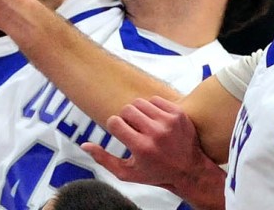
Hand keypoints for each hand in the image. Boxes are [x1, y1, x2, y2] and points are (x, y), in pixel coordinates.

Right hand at [82, 97, 225, 208]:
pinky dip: (151, 108)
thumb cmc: (157, 173)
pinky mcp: (177, 113)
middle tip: (132, 129)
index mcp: (142, 148)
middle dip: (126, 118)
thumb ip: (104, 159)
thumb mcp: (128, 173)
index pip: (115, 122)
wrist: (190, 170)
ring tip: (143, 124)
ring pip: (140, 102)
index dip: (115, 127)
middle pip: (126, 109)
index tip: (122, 134)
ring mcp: (168, 122)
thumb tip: (84, 145)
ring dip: (138, 111)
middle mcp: (155, 133)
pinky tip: (155, 120)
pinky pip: (155, 99)